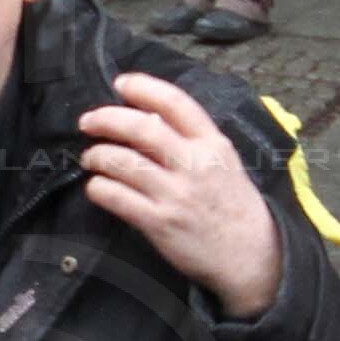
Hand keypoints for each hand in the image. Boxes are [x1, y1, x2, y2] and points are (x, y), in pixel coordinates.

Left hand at [79, 73, 283, 318]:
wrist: (251, 256)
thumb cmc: (234, 207)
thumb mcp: (225, 163)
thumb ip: (193, 141)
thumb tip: (148, 118)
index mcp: (213, 144)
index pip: (176, 103)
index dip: (144, 87)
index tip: (121, 84)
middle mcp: (194, 164)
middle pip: (142, 128)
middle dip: (107, 119)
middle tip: (88, 121)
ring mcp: (176, 194)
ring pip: (123, 162)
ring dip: (97, 155)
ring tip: (90, 157)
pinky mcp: (160, 222)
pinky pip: (117, 197)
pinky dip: (99, 188)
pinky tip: (96, 187)